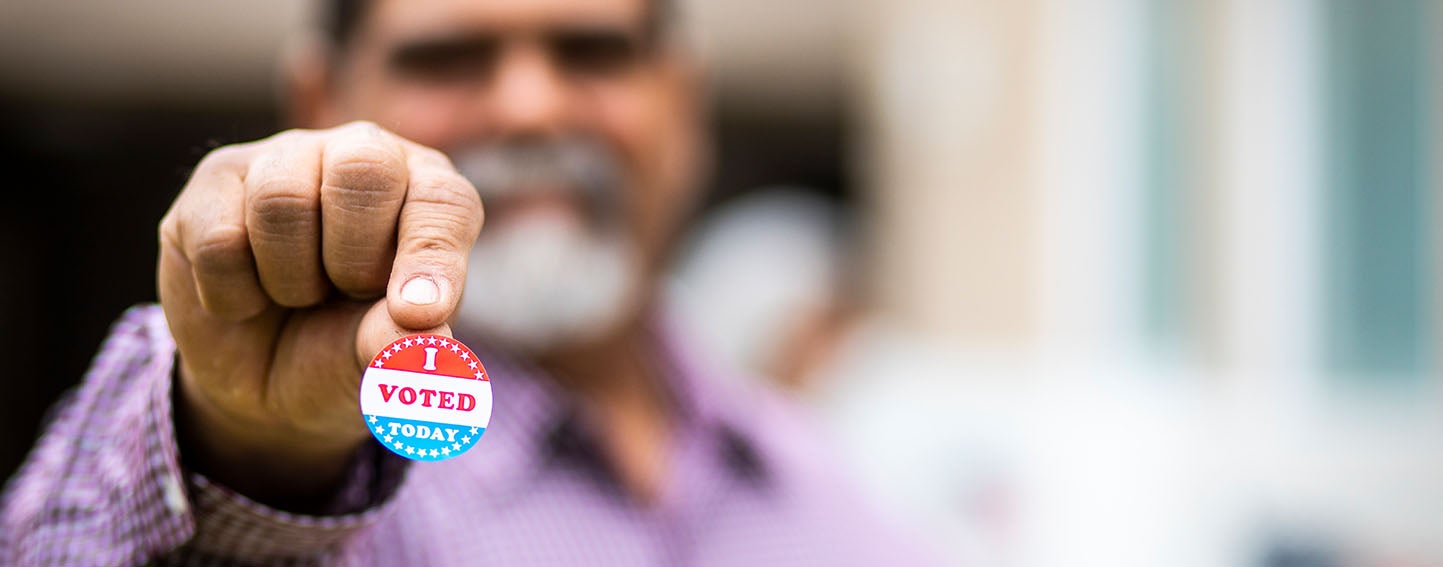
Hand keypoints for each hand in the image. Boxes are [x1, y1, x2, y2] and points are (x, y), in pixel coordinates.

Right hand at [157, 121, 481, 508]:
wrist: (257, 379)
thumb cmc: (340, 351)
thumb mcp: (378, 362)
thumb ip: (399, 343)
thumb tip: (421, 328)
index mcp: (426, 191)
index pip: (443, 202)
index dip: (432, 258)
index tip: (420, 315)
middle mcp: (361, 156)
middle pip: (363, 169)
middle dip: (354, 257)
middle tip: (346, 294)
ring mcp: (284, 159)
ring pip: (281, 200)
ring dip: (290, 279)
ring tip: (297, 295)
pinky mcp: (216, 180)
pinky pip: (220, 238)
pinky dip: (234, 294)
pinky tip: (248, 295)